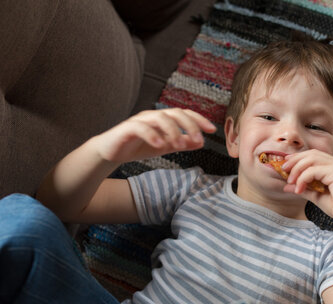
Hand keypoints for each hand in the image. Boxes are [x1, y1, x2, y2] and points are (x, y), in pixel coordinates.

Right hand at [93, 108, 216, 162]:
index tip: (212, 130)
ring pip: (160, 118)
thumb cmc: (138, 146)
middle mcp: (152, 116)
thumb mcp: (165, 146)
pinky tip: (160, 145)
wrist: (111, 152)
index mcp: (163, 118)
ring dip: (173, 131)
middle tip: (199, 140)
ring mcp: (139, 120)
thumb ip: (182, 143)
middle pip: (175, 113)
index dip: (199, 120)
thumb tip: (201, 142)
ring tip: (180, 146)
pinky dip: (152, 135)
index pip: (184, 114)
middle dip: (189, 125)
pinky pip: (141, 128)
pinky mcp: (127, 128)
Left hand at [282, 150, 332, 223]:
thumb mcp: (317, 196)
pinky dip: (303, 179)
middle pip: (311, 154)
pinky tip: (299, 190)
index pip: (313, 154)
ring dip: (297, 169)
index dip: (298, 157)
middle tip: (283, 171)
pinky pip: (313, 171)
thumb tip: (286, 186)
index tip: (285, 165)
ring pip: (311, 159)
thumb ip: (304, 189)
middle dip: (295, 161)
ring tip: (290, 181)